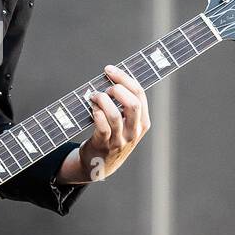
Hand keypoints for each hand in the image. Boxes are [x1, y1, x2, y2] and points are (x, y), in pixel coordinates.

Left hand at [76, 64, 149, 181]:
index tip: (110, 69)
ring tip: (94, 96)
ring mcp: (119, 140)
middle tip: (105, 87)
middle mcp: (134, 131)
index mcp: (142, 122)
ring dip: (102, 100)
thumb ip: (124, 104)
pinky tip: (92, 108)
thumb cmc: (112, 136)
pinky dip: (96, 114)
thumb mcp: (126, 123)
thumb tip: (113, 77)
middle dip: (117, 89)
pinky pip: (102, 127)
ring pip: (115, 115)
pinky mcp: (104, 145)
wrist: (100, 165)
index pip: (139, 95)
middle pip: (133, 104)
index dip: (124, 78)